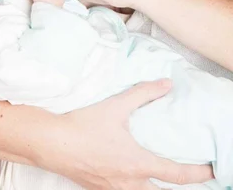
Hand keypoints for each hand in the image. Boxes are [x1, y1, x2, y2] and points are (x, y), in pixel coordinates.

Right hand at [38, 80, 212, 189]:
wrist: (52, 143)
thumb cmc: (84, 126)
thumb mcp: (116, 106)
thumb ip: (143, 94)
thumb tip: (166, 84)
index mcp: (138, 164)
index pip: (177, 175)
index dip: (198, 174)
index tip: (211, 170)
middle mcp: (130, 183)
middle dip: (180, 186)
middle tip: (190, 175)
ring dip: (156, 187)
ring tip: (161, 174)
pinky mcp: (100, 189)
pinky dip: (136, 187)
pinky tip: (131, 175)